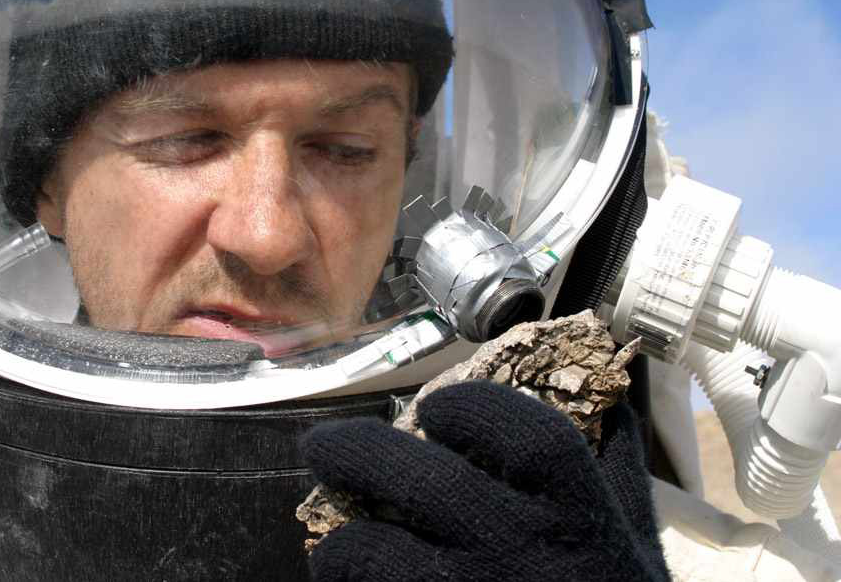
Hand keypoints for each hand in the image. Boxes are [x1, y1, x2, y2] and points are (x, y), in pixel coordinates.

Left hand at [300, 380, 669, 580]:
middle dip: (361, 453)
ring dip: (345, 546)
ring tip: (335, 545)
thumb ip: (618, 473)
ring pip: (380, 558)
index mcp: (582, 520)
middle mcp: (528, 557)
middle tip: (323, 444)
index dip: (474, 410)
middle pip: (429, 486)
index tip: (435, 409)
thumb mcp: (634, 543)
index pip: (528, 438)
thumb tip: (611, 400)